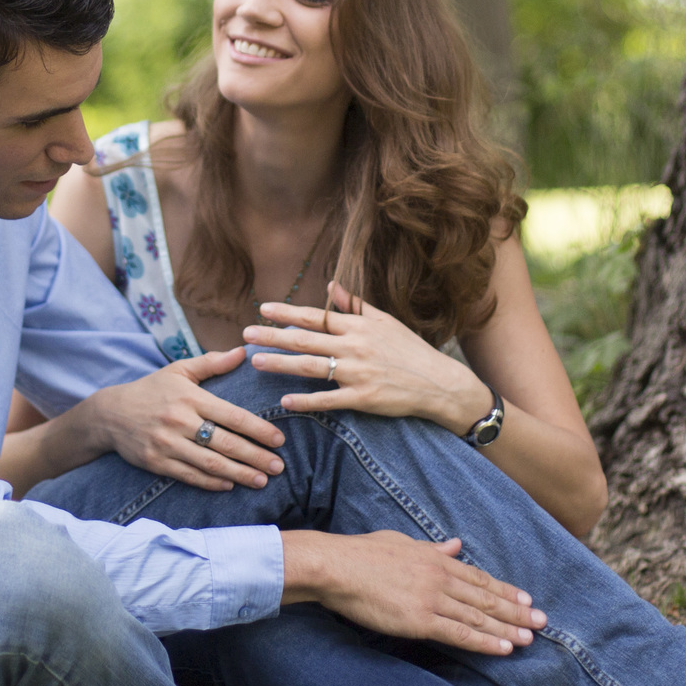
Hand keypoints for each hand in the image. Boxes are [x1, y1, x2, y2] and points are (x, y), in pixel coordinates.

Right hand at [72, 346, 284, 490]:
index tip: (279, 440)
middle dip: (255, 456)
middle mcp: (179, 420)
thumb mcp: (179, 370)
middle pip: (225, 442)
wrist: (110, 414)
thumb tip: (243, 351)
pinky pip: (189, 475)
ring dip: (239, 474)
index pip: (232, 415)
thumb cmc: (151, 389)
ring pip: (209, 462)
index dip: (258, 429)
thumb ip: (212, 362)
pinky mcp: (156, 462)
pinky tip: (229, 485)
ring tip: (261, 480)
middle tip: (278, 467)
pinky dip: (211, 482)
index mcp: (190, 397)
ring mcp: (166, 443)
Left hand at [249, 283, 493, 435]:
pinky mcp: (364, 398)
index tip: (263, 309)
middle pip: (306, 339)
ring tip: (256, 362)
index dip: (288, 312)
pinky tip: (285, 400)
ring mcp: (359, 373)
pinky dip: (307, 400)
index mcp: (358, 326)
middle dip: (273, 336)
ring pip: (312, 367)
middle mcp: (355, 346)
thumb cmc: (410, 351)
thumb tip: (332, 284)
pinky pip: (329, 400)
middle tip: (246, 334)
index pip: (316, 316)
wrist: (439, 383)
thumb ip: (355, 304)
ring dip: (281, 364)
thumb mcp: (384, 321)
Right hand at [281, 531, 545, 655]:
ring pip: (479, 616)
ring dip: (507, 628)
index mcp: (436, 560)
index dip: (505, 590)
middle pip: (486, 598)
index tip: (526, 599)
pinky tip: (503, 648)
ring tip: (530, 638)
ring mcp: (432, 599)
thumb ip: (431, 548)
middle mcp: (441, 578)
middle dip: (516, 610)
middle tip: (542, 621)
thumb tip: (454, 544)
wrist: (337, 567)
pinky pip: (459, 633)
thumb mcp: (402, 543)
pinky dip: (484, 641)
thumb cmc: (362, 554)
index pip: (479, 578)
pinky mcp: (420, 620)